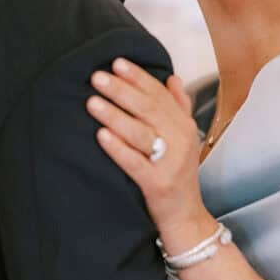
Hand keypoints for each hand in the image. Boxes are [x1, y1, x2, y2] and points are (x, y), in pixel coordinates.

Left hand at [87, 59, 213, 243]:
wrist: (187, 217)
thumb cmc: (178, 175)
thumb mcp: (184, 139)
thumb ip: (178, 107)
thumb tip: (172, 77)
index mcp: (184, 126)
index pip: (160, 94)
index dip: (138, 77)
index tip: (117, 62)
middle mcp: (181, 140)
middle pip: (148, 109)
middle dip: (121, 90)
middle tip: (97, 77)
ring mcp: (170, 162)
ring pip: (140, 132)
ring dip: (115, 115)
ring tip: (92, 102)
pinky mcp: (157, 184)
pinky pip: (134, 162)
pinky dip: (118, 148)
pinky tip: (101, 135)